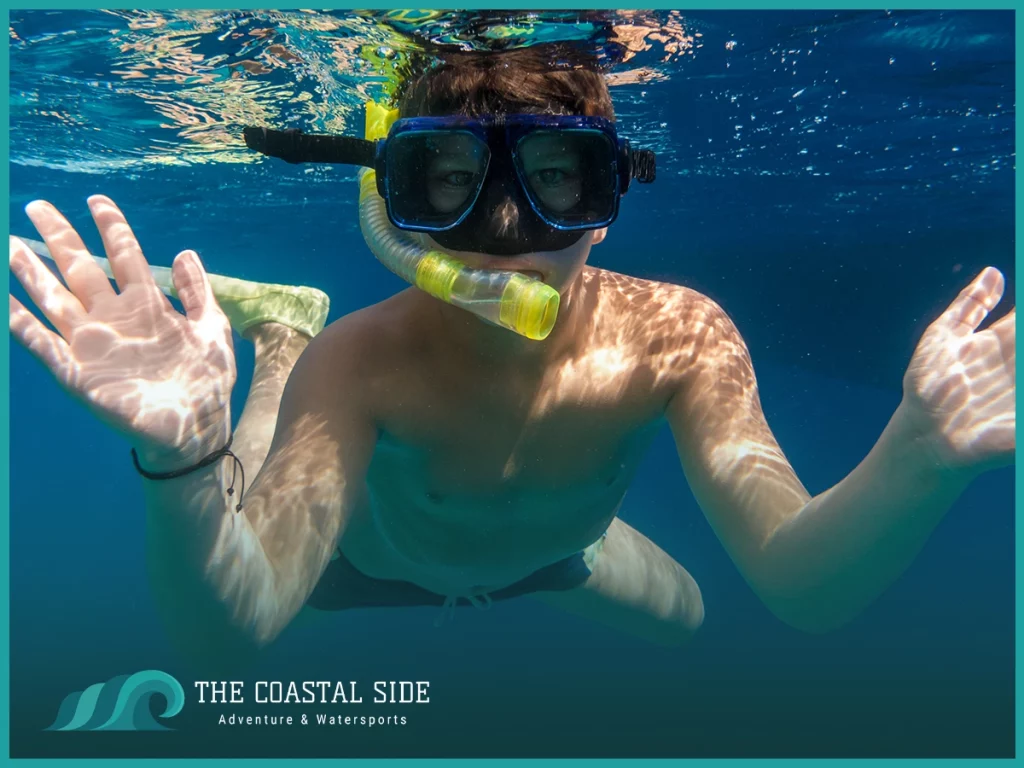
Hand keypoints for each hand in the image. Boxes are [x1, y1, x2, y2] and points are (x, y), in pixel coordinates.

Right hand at [9, 196, 236, 469]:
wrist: (198, 429)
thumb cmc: (206, 381)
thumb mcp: (211, 328)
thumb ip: (197, 291)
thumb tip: (185, 252)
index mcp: (147, 306)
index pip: (124, 257)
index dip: (111, 227)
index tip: (96, 200)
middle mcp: (115, 320)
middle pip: (81, 270)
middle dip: (60, 238)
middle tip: (37, 206)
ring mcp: (95, 345)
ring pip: (55, 300)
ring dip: (32, 274)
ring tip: (12, 247)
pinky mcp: (80, 375)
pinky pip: (44, 346)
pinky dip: (24, 327)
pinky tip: (8, 305)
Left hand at [901, 266, 1014, 475]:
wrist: (923, 435)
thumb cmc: (930, 386)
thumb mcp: (944, 338)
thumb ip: (970, 306)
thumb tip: (993, 272)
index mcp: (1004, 341)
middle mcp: (1018, 363)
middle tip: (1022, 337)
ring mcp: (1021, 392)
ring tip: (1021, 362)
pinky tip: (1021, 399)